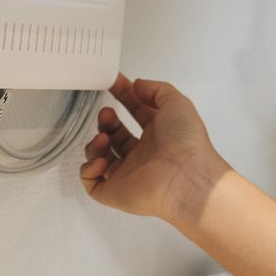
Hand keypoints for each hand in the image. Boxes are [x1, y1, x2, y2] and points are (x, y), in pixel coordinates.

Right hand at [80, 74, 231, 224]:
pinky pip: (91, 181)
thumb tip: (136, 85)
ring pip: (100, 156)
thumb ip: (155, 89)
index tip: (111, 83)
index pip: (135, 112)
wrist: (185, 178)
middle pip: (115, 135)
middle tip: (107, 113)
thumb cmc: (186, 143)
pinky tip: (101, 161)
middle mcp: (143, 155)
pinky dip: (89, 168)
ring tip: (104, 138)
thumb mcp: (176, 103)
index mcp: (158, 135)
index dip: (123, 97)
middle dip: (106, 121)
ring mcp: (128, 175)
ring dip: (95, 143)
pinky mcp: (114, 192)